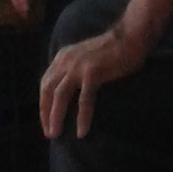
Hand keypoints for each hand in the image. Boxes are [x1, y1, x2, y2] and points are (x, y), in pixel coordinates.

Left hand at [39, 23, 144, 139]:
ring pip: (60, 95)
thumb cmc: (111, 49)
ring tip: (56, 134)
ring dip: (56, 117)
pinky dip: (81, 117)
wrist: (129, 37)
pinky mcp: (93, 73)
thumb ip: (73, 69)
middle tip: (49, 133)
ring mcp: (78, 66)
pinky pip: (84, 100)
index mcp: (62, 57)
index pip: (45, 83)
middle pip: (47, 90)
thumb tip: (68, 90)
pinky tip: (81, 131)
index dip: (43, 104)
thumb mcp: (83, 56)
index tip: (46, 121)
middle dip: (45, 113)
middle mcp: (66, 60)